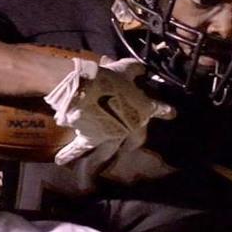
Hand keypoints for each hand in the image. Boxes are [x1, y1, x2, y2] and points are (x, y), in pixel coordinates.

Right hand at [42, 57, 170, 166]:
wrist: (85, 88)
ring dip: (109, 155)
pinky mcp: (90, 138)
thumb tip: (141, 69)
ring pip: (111, 150)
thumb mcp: (124, 68)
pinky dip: (68, 153)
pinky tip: (59, 161)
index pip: (158, 109)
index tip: (172, 113)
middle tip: (135, 144)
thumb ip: (135, 70)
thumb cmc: (109, 77)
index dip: (165, 111)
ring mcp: (110, 136)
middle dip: (136, 141)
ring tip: (103, 164)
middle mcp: (129, 127)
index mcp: (142, 109)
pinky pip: (78, 148)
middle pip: (137, 138)